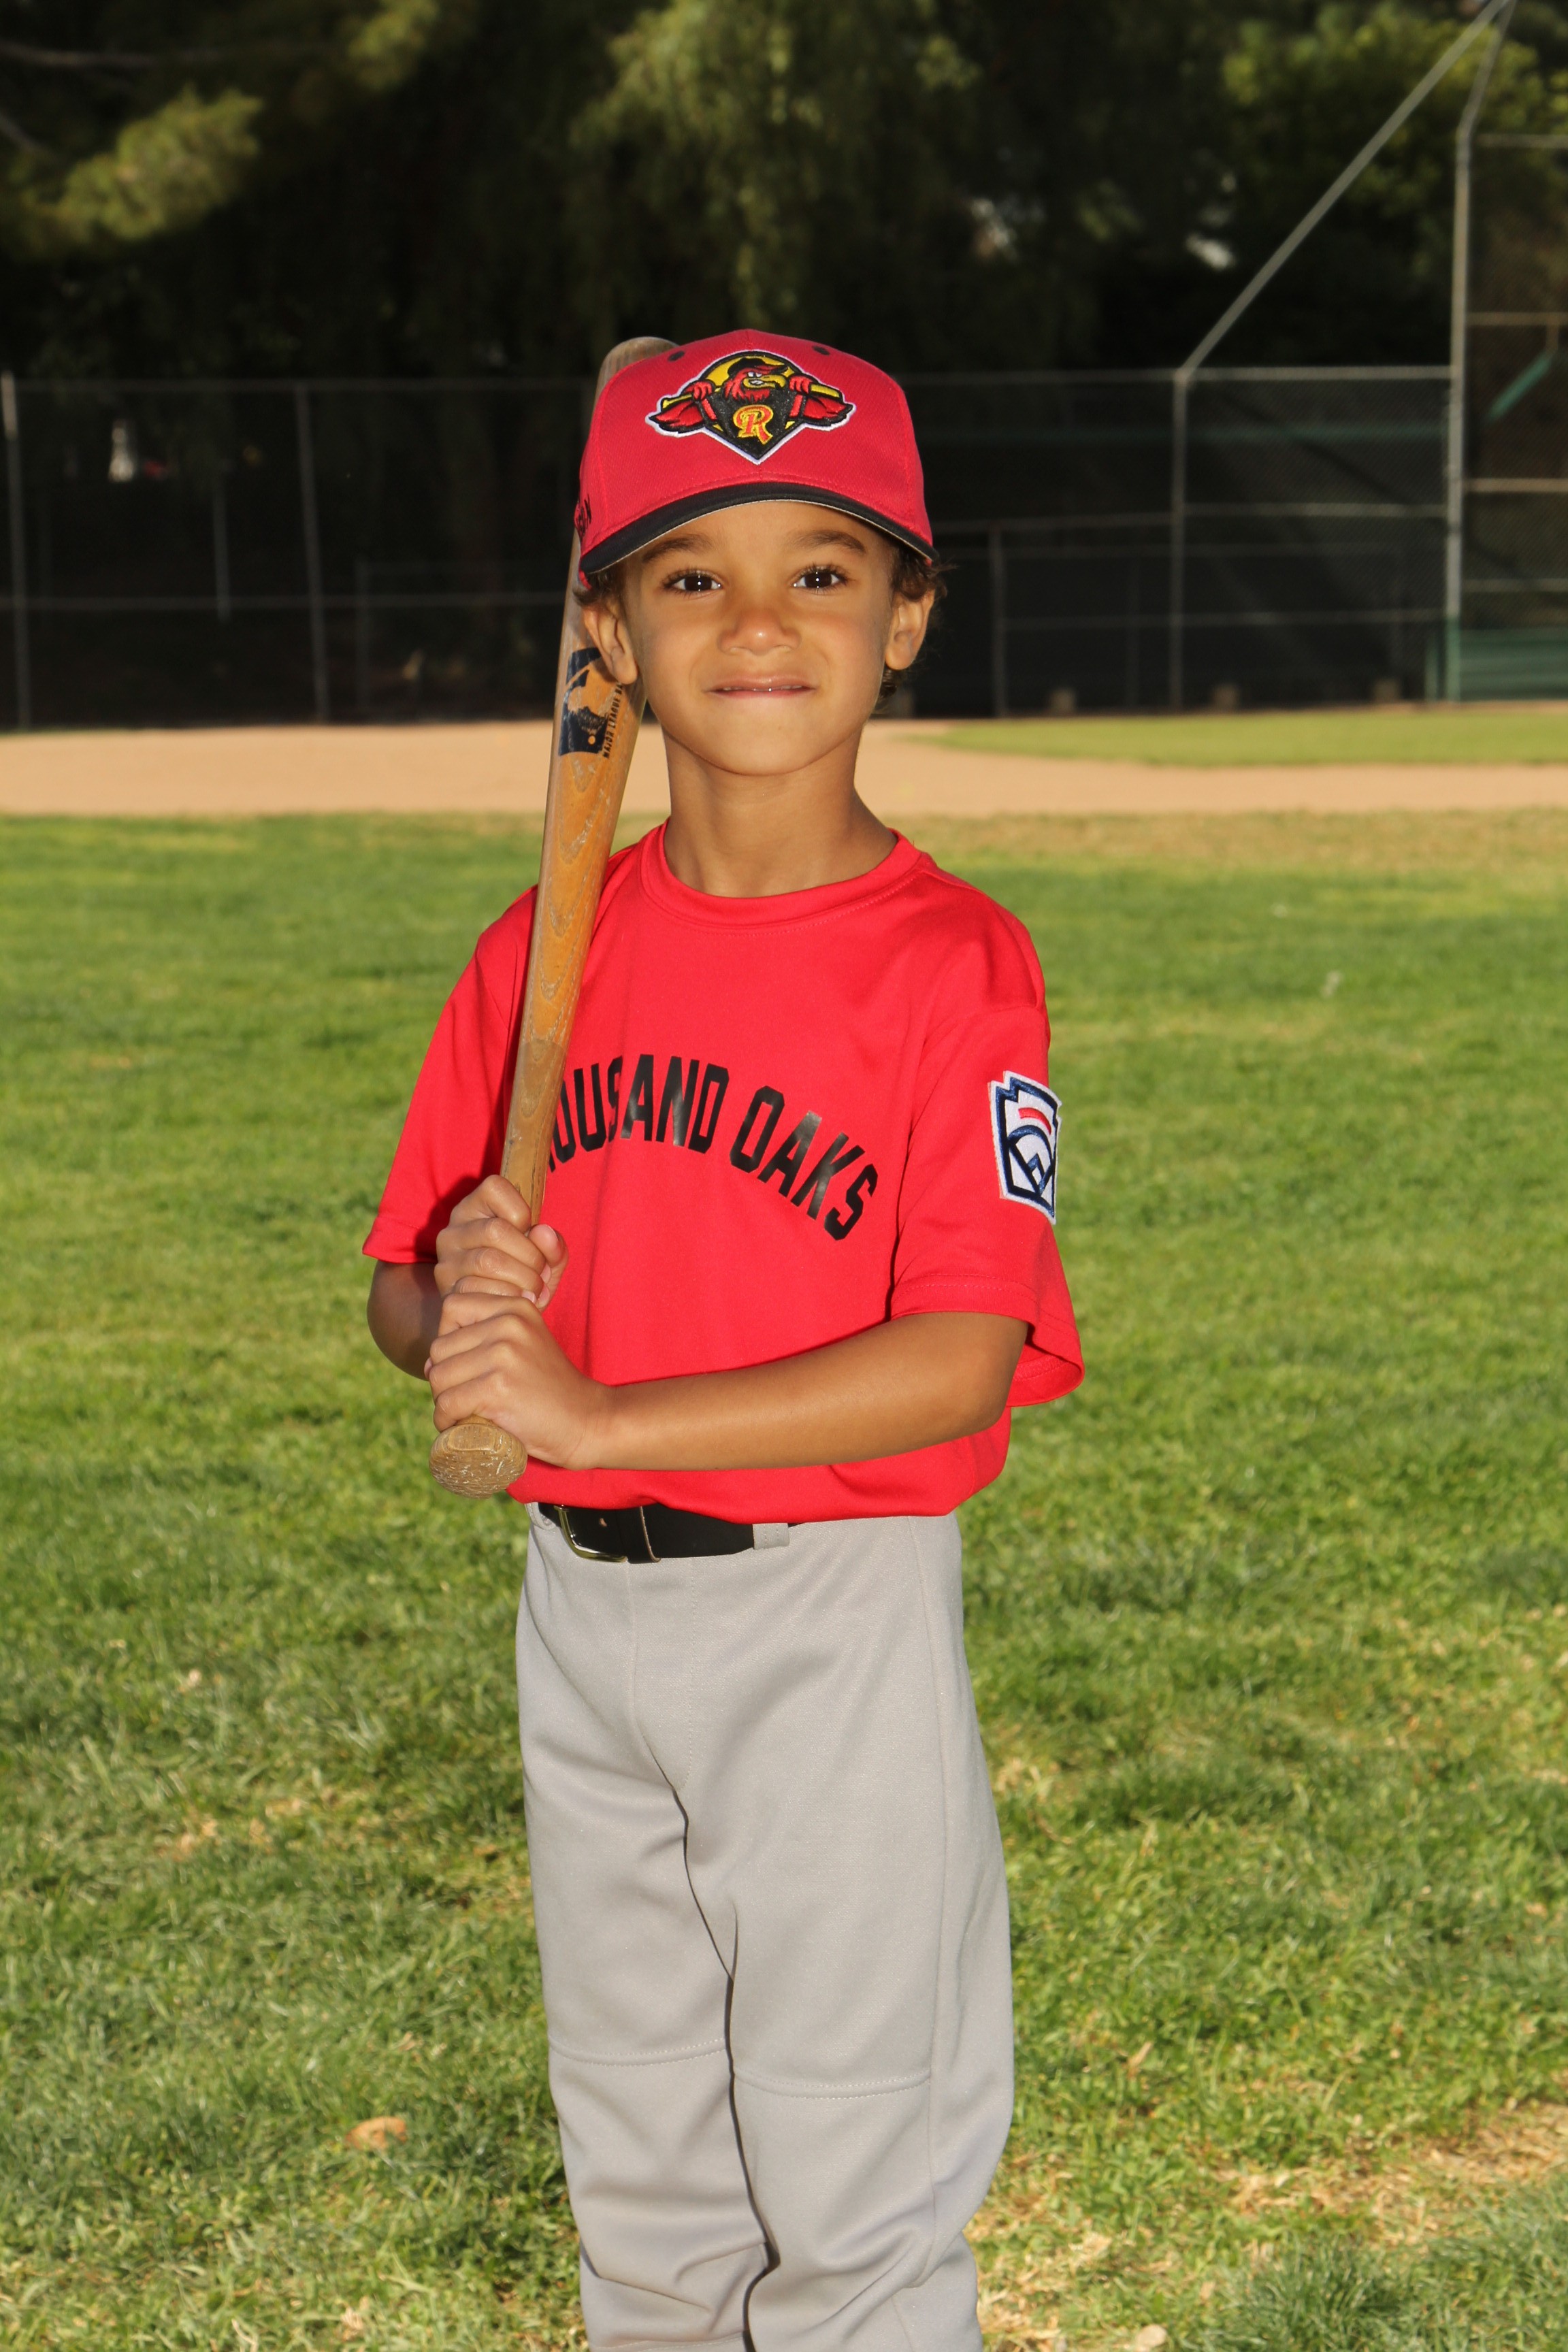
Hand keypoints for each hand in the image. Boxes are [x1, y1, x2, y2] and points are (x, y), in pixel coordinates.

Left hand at [426, 1295, 608, 1468]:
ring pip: (439, 1375)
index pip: (452, 1304)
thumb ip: (487, 1336)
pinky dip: (446, 1420)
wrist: (585, 1421)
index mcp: (515, 1307)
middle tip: (464, 1395)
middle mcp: (509, 1323)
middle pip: (439, 1345)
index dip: (448, 1336)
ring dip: (442, 1400)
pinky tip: (459, 1425)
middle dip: (443, 1375)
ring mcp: (503, 1354)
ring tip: (462, 1411)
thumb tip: (431, 1360)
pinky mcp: (497, 1388)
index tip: (466, 1362)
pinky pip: (447, 1403)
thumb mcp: (525, 1344)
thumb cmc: (548, 1389)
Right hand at [434, 1176, 567, 1309]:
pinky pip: (479, 1290)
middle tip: (542, 1274)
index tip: (530, 1232)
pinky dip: (507, 1297)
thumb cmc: (522, 1277)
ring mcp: (447, 1260)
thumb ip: (553, 1245)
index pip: (495, 1187)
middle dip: (531, 1256)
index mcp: (475, 1208)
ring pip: (488, 1261)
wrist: (495, 1315)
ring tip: (535, 1291)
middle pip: (496, 1230)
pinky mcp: (446, 1289)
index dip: (521, 1211)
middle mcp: (453, 1230)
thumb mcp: (544, 1257)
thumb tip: (545, 1233)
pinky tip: (518, 1301)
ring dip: (522, 1279)